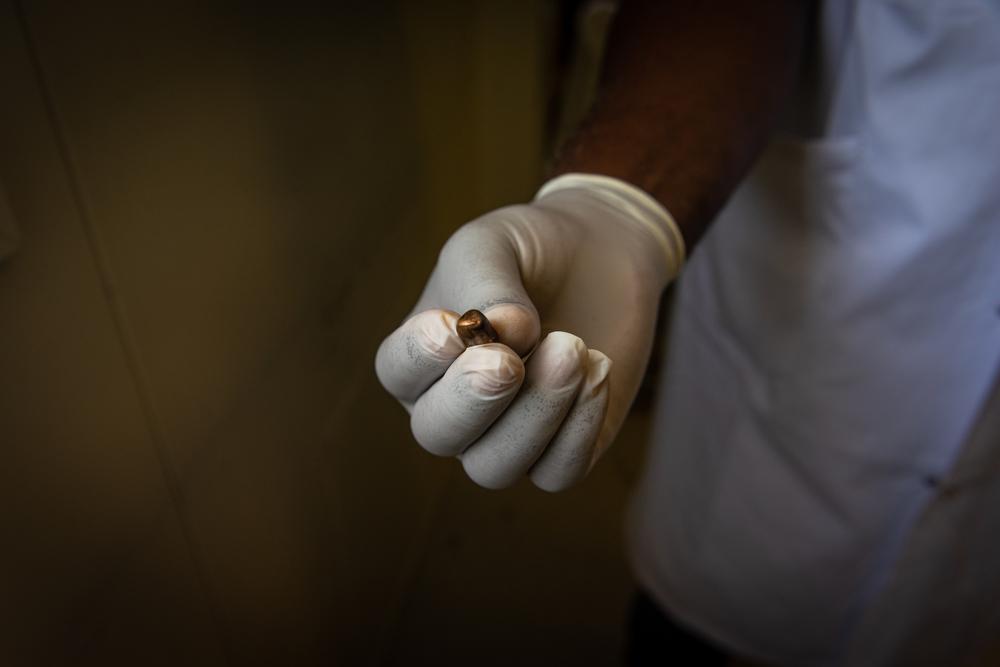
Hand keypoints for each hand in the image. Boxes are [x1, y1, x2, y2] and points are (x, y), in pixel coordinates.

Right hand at [375, 174, 683, 490]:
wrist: (600, 256)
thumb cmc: (530, 251)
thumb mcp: (496, 245)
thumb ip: (488, 281)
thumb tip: (507, 329)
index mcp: (420, 357)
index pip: (399, 372)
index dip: (419, 357)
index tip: (451, 323)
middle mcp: (452, 409)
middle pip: (438, 434)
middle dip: (471, 400)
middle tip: (508, 361)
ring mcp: (504, 436)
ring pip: (494, 466)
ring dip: (534, 413)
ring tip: (572, 346)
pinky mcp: (561, 449)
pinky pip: (557, 472)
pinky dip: (578, 427)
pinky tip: (598, 367)